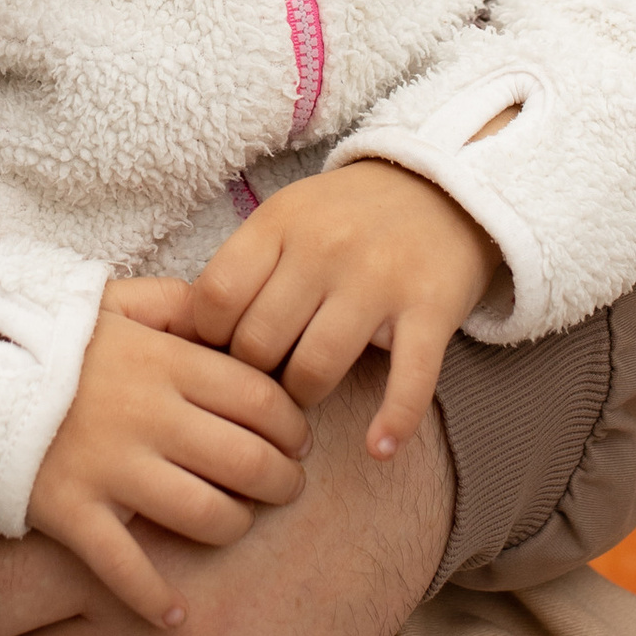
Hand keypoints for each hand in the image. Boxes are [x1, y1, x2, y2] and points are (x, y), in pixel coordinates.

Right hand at [24, 308, 305, 626]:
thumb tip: (234, 317)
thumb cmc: (51, 341)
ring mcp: (108, 466)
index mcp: (166, 361)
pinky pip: (125, 568)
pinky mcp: (67, 511)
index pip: (262, 399)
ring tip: (236, 526)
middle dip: (282, 482)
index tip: (296, 442)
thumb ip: (179, 303)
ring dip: (234, 528)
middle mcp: (147, 414)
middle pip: (248, 461)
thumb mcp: (117, 302)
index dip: (293, 427)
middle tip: (286, 489)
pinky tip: (176, 616)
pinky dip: (155, 600)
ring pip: (206, 515)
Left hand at [185, 166, 495, 460]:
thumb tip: (194, 341)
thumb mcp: (286, 217)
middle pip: (259, 344)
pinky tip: (379, 448)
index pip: (216, 300)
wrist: (441, 188)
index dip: (211, 339)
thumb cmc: (346, 217)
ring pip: (316, 369)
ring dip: (305, 397)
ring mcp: (379, 280)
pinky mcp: (431, 308)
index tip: (227, 349)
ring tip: (308, 394)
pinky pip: (408, 380)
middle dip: (255, 375)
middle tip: (268, 378)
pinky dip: (394, 422)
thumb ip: (243, 268)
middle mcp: (324, 248)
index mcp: (279, 223)